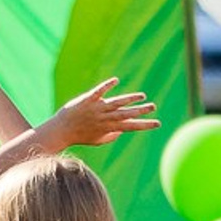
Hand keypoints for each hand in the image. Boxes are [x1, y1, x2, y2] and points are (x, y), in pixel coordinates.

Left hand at [46, 79, 160, 150]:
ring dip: (130, 98)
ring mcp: (97, 108)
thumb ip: (111, 137)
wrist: (61, 130)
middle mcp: (105, 118)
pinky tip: (116, 80)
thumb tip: (121, 131)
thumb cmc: (79, 136)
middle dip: (141, 111)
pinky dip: (107, 86)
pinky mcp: (88, 100)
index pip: (131, 126)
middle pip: (126, 114)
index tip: (158, 123)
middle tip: (154, 106)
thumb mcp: (97, 140)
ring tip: (142, 96)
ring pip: (117, 103)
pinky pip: (99, 92)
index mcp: (109, 128)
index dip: (145, 125)